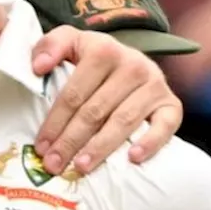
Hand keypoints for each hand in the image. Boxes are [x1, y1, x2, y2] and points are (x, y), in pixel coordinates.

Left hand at [32, 26, 182, 172]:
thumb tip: (38, 67)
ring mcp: (154, 85)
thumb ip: (50, 46)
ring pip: (123, 121)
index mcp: (103, 50)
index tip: (41, 146)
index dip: (55, 121)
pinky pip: (165, 126)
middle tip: (54, 164)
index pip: (74, 93)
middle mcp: (132, 65)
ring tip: (81, 166)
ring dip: (101, 147)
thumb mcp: (71, 43)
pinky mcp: (172, 104)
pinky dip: (150, 142)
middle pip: (95, 110)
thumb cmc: (93, 59)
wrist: (132, 61)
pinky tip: (132, 158)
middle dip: (71, 141)